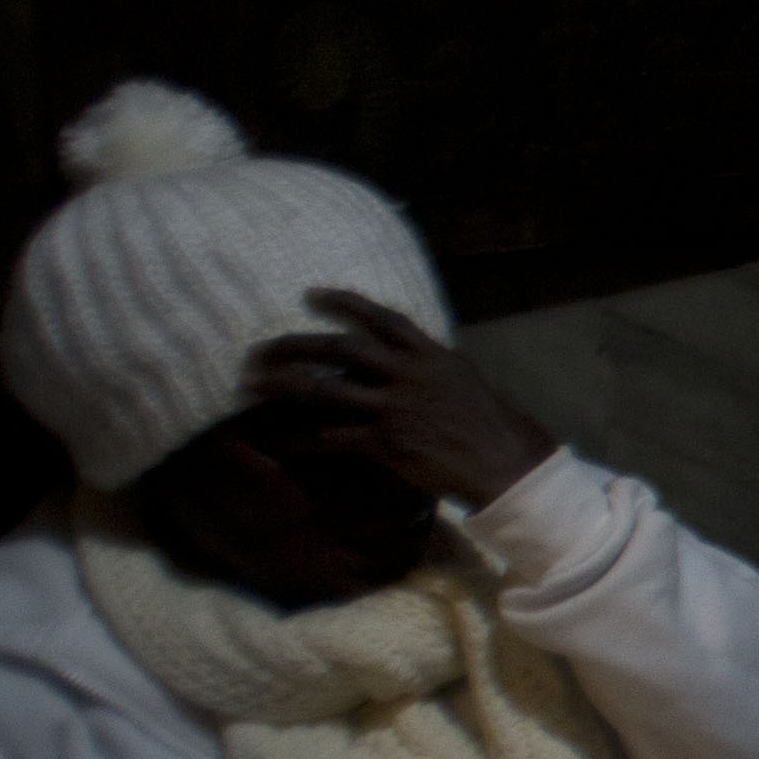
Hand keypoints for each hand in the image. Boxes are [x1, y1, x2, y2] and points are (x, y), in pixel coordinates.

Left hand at [243, 291, 556, 509]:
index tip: (310, 294)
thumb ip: (427, 365)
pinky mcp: (387, 442)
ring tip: (252, 385)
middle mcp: (410, 374)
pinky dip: (301, 437)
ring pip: (326, 388)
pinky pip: (331, 436)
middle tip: (261, 349)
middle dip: (296, 345)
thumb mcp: (462, 380)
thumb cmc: (489, 424)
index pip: (382, 318)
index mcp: (431, 355)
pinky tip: (279, 439)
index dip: (344, 302)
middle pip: (341, 348)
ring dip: (284, 386)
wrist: (506, 463)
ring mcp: (396, 408)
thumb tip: (397, 357)